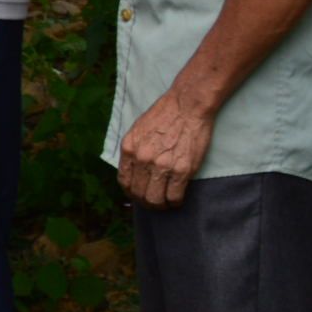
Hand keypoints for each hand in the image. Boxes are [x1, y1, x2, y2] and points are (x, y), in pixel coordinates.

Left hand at [115, 91, 215, 209]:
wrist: (187, 106)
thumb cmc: (164, 115)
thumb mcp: (138, 130)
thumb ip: (134, 151)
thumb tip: (133, 171)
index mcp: (129, 148)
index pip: (124, 181)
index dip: (130, 192)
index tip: (137, 195)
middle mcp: (142, 159)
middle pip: (138, 194)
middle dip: (145, 202)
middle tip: (153, 202)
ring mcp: (161, 166)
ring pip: (155, 200)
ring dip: (160, 206)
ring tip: (165, 203)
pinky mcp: (182, 170)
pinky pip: (174, 197)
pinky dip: (175, 202)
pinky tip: (177, 199)